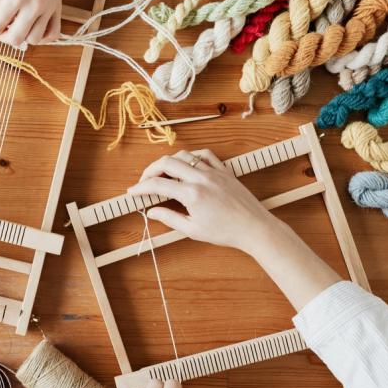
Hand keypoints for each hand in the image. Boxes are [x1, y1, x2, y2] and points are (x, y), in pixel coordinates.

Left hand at [0, 0, 64, 46]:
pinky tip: (34, 29)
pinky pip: (53, 34)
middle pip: (16, 39)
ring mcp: (47, 8)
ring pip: (34, 40)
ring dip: (23, 37)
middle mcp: (32, 5)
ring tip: (17, 26)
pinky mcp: (58, 8)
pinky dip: (43, 37)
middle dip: (3, 38)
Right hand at [128, 149, 342, 310]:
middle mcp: (201, 178)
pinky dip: (191, 156)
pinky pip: (204, 155)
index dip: (141, 187)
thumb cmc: (226, 232)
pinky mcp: (225, 170)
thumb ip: (169, 218)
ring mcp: (214, 171)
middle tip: (144, 181)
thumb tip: (151, 212)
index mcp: (192, 194)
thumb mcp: (193, 230)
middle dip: (150, 170)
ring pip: (184, 155)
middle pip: (167, 163)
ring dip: (169, 161)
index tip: (133, 192)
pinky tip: (187, 164)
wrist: (254, 228)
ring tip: (163, 173)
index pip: (158, 185)